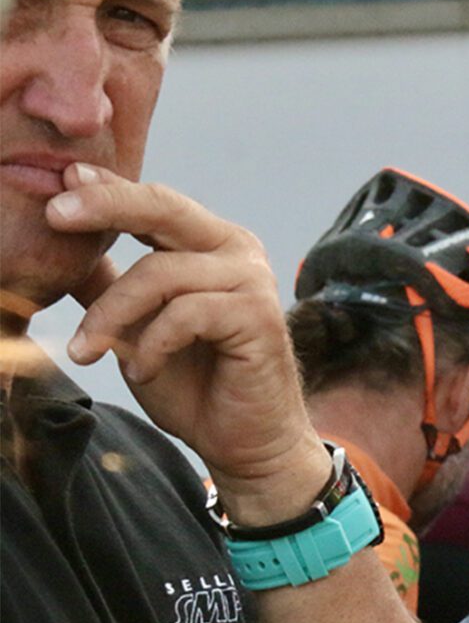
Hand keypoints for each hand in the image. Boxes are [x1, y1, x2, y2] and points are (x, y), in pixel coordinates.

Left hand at [47, 162, 328, 524]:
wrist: (245, 440)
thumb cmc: (195, 383)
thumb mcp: (135, 326)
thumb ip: (110, 286)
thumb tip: (59, 250)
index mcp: (209, 244)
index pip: (153, 202)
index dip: (107, 189)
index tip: (60, 183)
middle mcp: (236, 250)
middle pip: (163, 207)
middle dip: (106, 206)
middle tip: (55, 215)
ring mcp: (252, 280)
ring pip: (160, 272)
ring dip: (111, 315)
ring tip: (86, 351)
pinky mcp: (258, 315)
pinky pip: (186, 313)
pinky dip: (152, 344)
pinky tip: (142, 369)